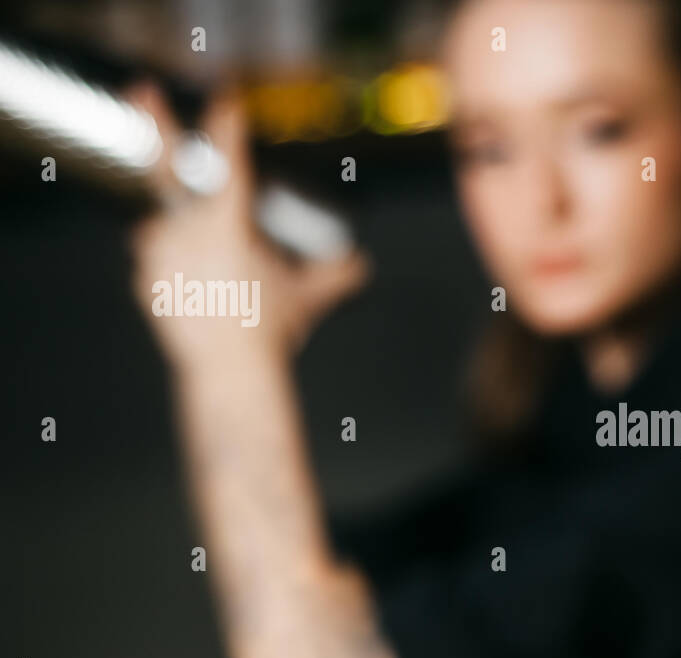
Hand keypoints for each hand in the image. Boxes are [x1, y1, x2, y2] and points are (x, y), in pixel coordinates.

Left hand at [125, 84, 368, 375]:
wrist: (230, 370)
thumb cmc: (270, 331)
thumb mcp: (307, 300)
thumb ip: (334, 277)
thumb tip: (359, 265)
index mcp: (229, 224)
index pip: (229, 161)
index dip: (228, 125)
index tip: (228, 100)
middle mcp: (188, 230)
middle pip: (168, 167)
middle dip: (154, 120)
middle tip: (142, 86)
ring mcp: (160, 255)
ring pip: (163, 226)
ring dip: (177, 232)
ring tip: (205, 263)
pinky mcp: (146, 281)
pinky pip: (155, 265)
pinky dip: (170, 269)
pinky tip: (193, 289)